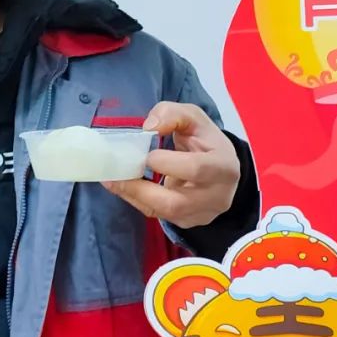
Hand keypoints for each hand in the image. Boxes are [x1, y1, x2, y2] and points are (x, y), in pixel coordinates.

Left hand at [103, 102, 239, 229]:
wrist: (220, 168)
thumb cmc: (206, 141)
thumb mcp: (193, 118)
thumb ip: (172, 114)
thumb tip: (148, 127)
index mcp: (223, 166)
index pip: (195, 170)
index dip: (167, 163)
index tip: (148, 154)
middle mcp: (217, 196)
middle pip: (176, 203)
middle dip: (141, 189)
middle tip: (117, 174)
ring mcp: (203, 214)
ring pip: (164, 214)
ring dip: (134, 197)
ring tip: (113, 181)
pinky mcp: (189, 222)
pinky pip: (159, 216)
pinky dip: (137, 201)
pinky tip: (124, 187)